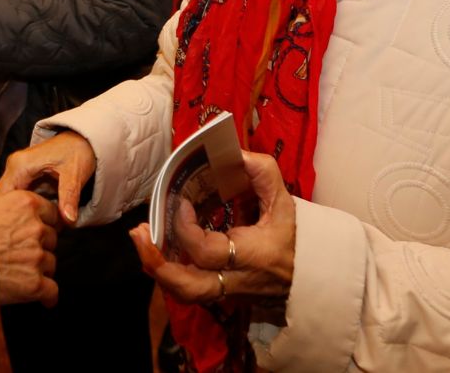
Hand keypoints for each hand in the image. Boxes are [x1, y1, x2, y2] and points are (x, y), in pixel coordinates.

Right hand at [0, 131, 96, 225]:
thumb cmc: (78, 150)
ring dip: (19, 216)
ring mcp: (19, 174)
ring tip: (30, 233)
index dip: (7, 215)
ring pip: (11, 201)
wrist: (84, 139)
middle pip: (4, 200)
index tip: (18, 233)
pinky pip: (20, 199)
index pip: (2, 195)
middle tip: (27, 236)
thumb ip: (69, 196)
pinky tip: (35, 224)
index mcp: (20, 165)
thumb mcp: (74, 173)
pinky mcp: (26, 179)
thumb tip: (68, 220)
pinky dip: (26, 212)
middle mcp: (15, 168)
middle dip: (13, 219)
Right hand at [0, 178, 59, 306]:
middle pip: (51, 238)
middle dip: (41, 245)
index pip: (50, 211)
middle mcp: (35, 229)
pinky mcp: (34, 284)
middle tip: (24, 252)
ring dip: (41, 268)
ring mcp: (36, 257)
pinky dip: (47, 295)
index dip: (42, 221)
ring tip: (24, 273)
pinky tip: (44, 298)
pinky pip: (51, 291)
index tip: (35, 228)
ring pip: (50, 263)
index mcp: (24, 204)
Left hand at [129, 150, 294, 324]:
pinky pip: (188, 289)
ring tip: (141, 238)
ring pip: (184, 294)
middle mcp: (237, 280)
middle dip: (159, 264)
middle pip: (189, 288)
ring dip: (157, 267)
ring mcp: (227, 292)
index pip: (210, 252)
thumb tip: (236, 153)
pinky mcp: (221, 295)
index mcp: (253, 256)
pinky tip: (157, 246)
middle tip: (139, 234)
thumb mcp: (284, 200)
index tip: (181, 202)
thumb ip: (263, 172)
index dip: (187, 230)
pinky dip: (168, 270)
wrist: (310, 274)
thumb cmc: (294, 235)